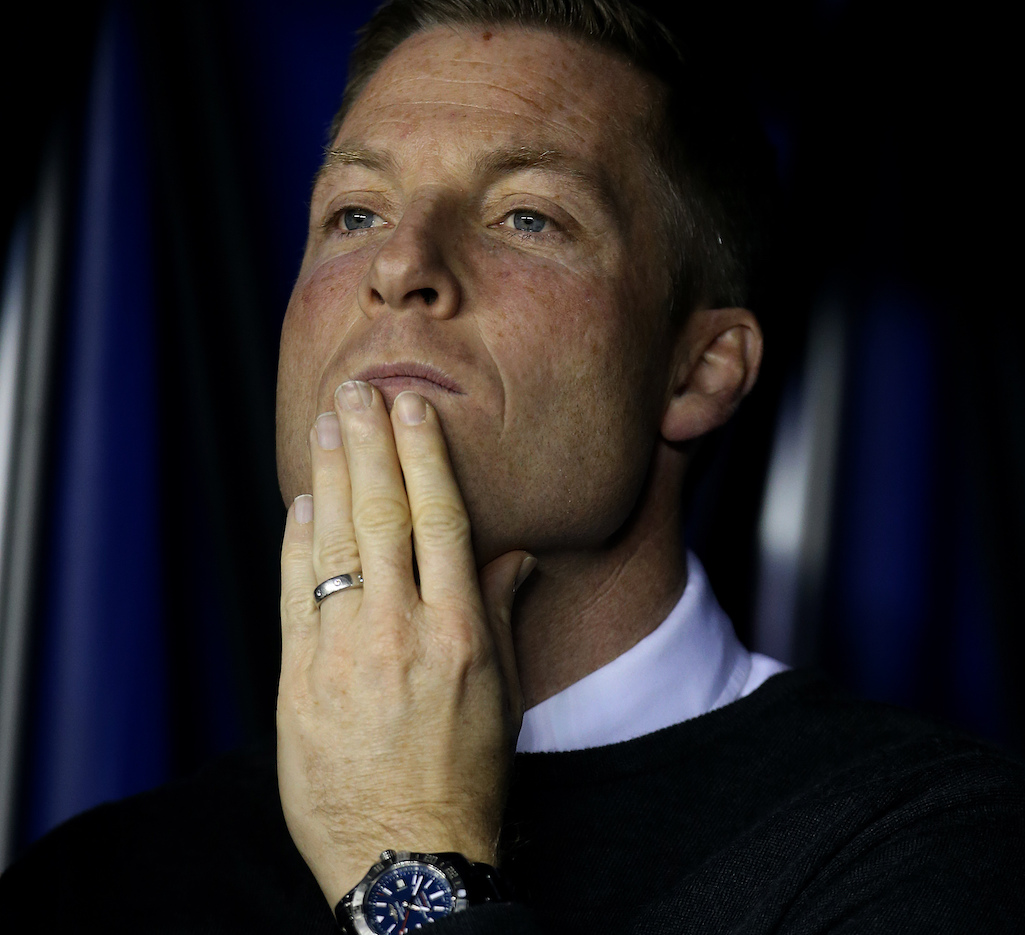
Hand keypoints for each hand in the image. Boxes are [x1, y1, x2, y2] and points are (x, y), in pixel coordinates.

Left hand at [276, 381, 534, 907]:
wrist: (405, 854)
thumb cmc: (466, 774)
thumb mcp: (502, 693)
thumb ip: (499, 613)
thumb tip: (510, 555)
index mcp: (460, 633)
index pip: (441, 521)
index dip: (424, 458)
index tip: (414, 410)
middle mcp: (401, 633)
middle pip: (382, 517)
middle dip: (371, 445)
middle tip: (359, 390)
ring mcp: (343, 655)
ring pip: (334, 543)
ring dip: (331, 476)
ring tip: (328, 422)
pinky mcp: (298, 680)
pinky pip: (295, 594)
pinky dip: (296, 542)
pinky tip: (301, 501)